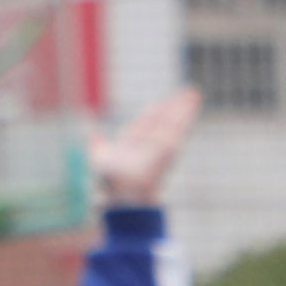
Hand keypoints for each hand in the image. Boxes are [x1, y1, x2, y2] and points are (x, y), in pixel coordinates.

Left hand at [93, 81, 207, 210]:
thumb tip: (90, 132)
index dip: (156, 111)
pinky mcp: (171, 147)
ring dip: (185, 107)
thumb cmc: (109, 181)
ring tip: (194, 93)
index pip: (147, 123)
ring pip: (175, 122)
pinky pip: (180, 128)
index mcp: (133, 144)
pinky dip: (186, 115)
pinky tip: (193, 103)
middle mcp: (150, 144)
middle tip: (186, 92)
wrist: (123, 193)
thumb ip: (96, 143)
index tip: (161, 102)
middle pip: (164, 120)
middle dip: (174, 107)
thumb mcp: (98, 156)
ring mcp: (162, 146)